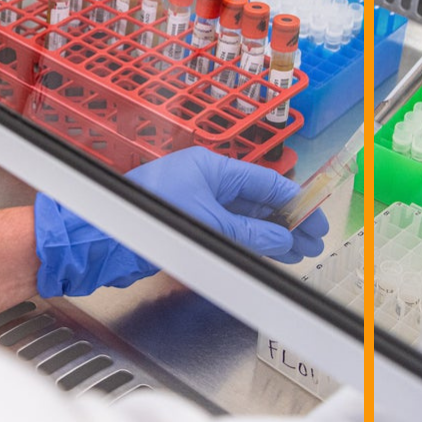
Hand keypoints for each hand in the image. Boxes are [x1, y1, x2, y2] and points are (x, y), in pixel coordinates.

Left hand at [125, 148, 328, 263]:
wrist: (105, 236)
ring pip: (244, 218)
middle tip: (312, 242)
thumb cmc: (148, 215)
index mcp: (211, 167)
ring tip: (296, 253)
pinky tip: (266, 255)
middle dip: (287, 222)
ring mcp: (196, 202)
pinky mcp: (187, 223)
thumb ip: (249, 233)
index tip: (317, 220)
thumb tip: (282, 238)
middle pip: (257, 200)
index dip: (296, 202)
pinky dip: (249, 242)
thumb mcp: (209, 223)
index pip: (265, 181)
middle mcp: (206, 181)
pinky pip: (227, 230)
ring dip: (270, 236)